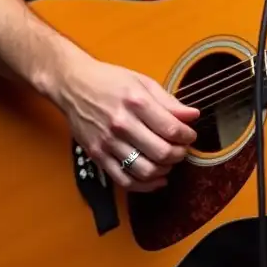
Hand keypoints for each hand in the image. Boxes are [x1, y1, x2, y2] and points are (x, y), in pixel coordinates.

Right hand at [55, 57, 199, 191]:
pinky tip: (156, 179)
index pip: (171, 128)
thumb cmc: (109, 81)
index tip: (190, 136)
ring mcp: (108, 142)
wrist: (73, 85)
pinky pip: (123, 180)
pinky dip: (144, 185)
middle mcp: (122, 124)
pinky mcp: (97, 155)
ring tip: (169, 162)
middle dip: (179, 154)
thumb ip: (169, 102)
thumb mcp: (143, 82)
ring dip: (164, 170)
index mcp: (136, 102)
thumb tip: (193, 115)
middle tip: (182, 150)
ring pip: (144, 170)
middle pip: (161, 152)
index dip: (187, 136)